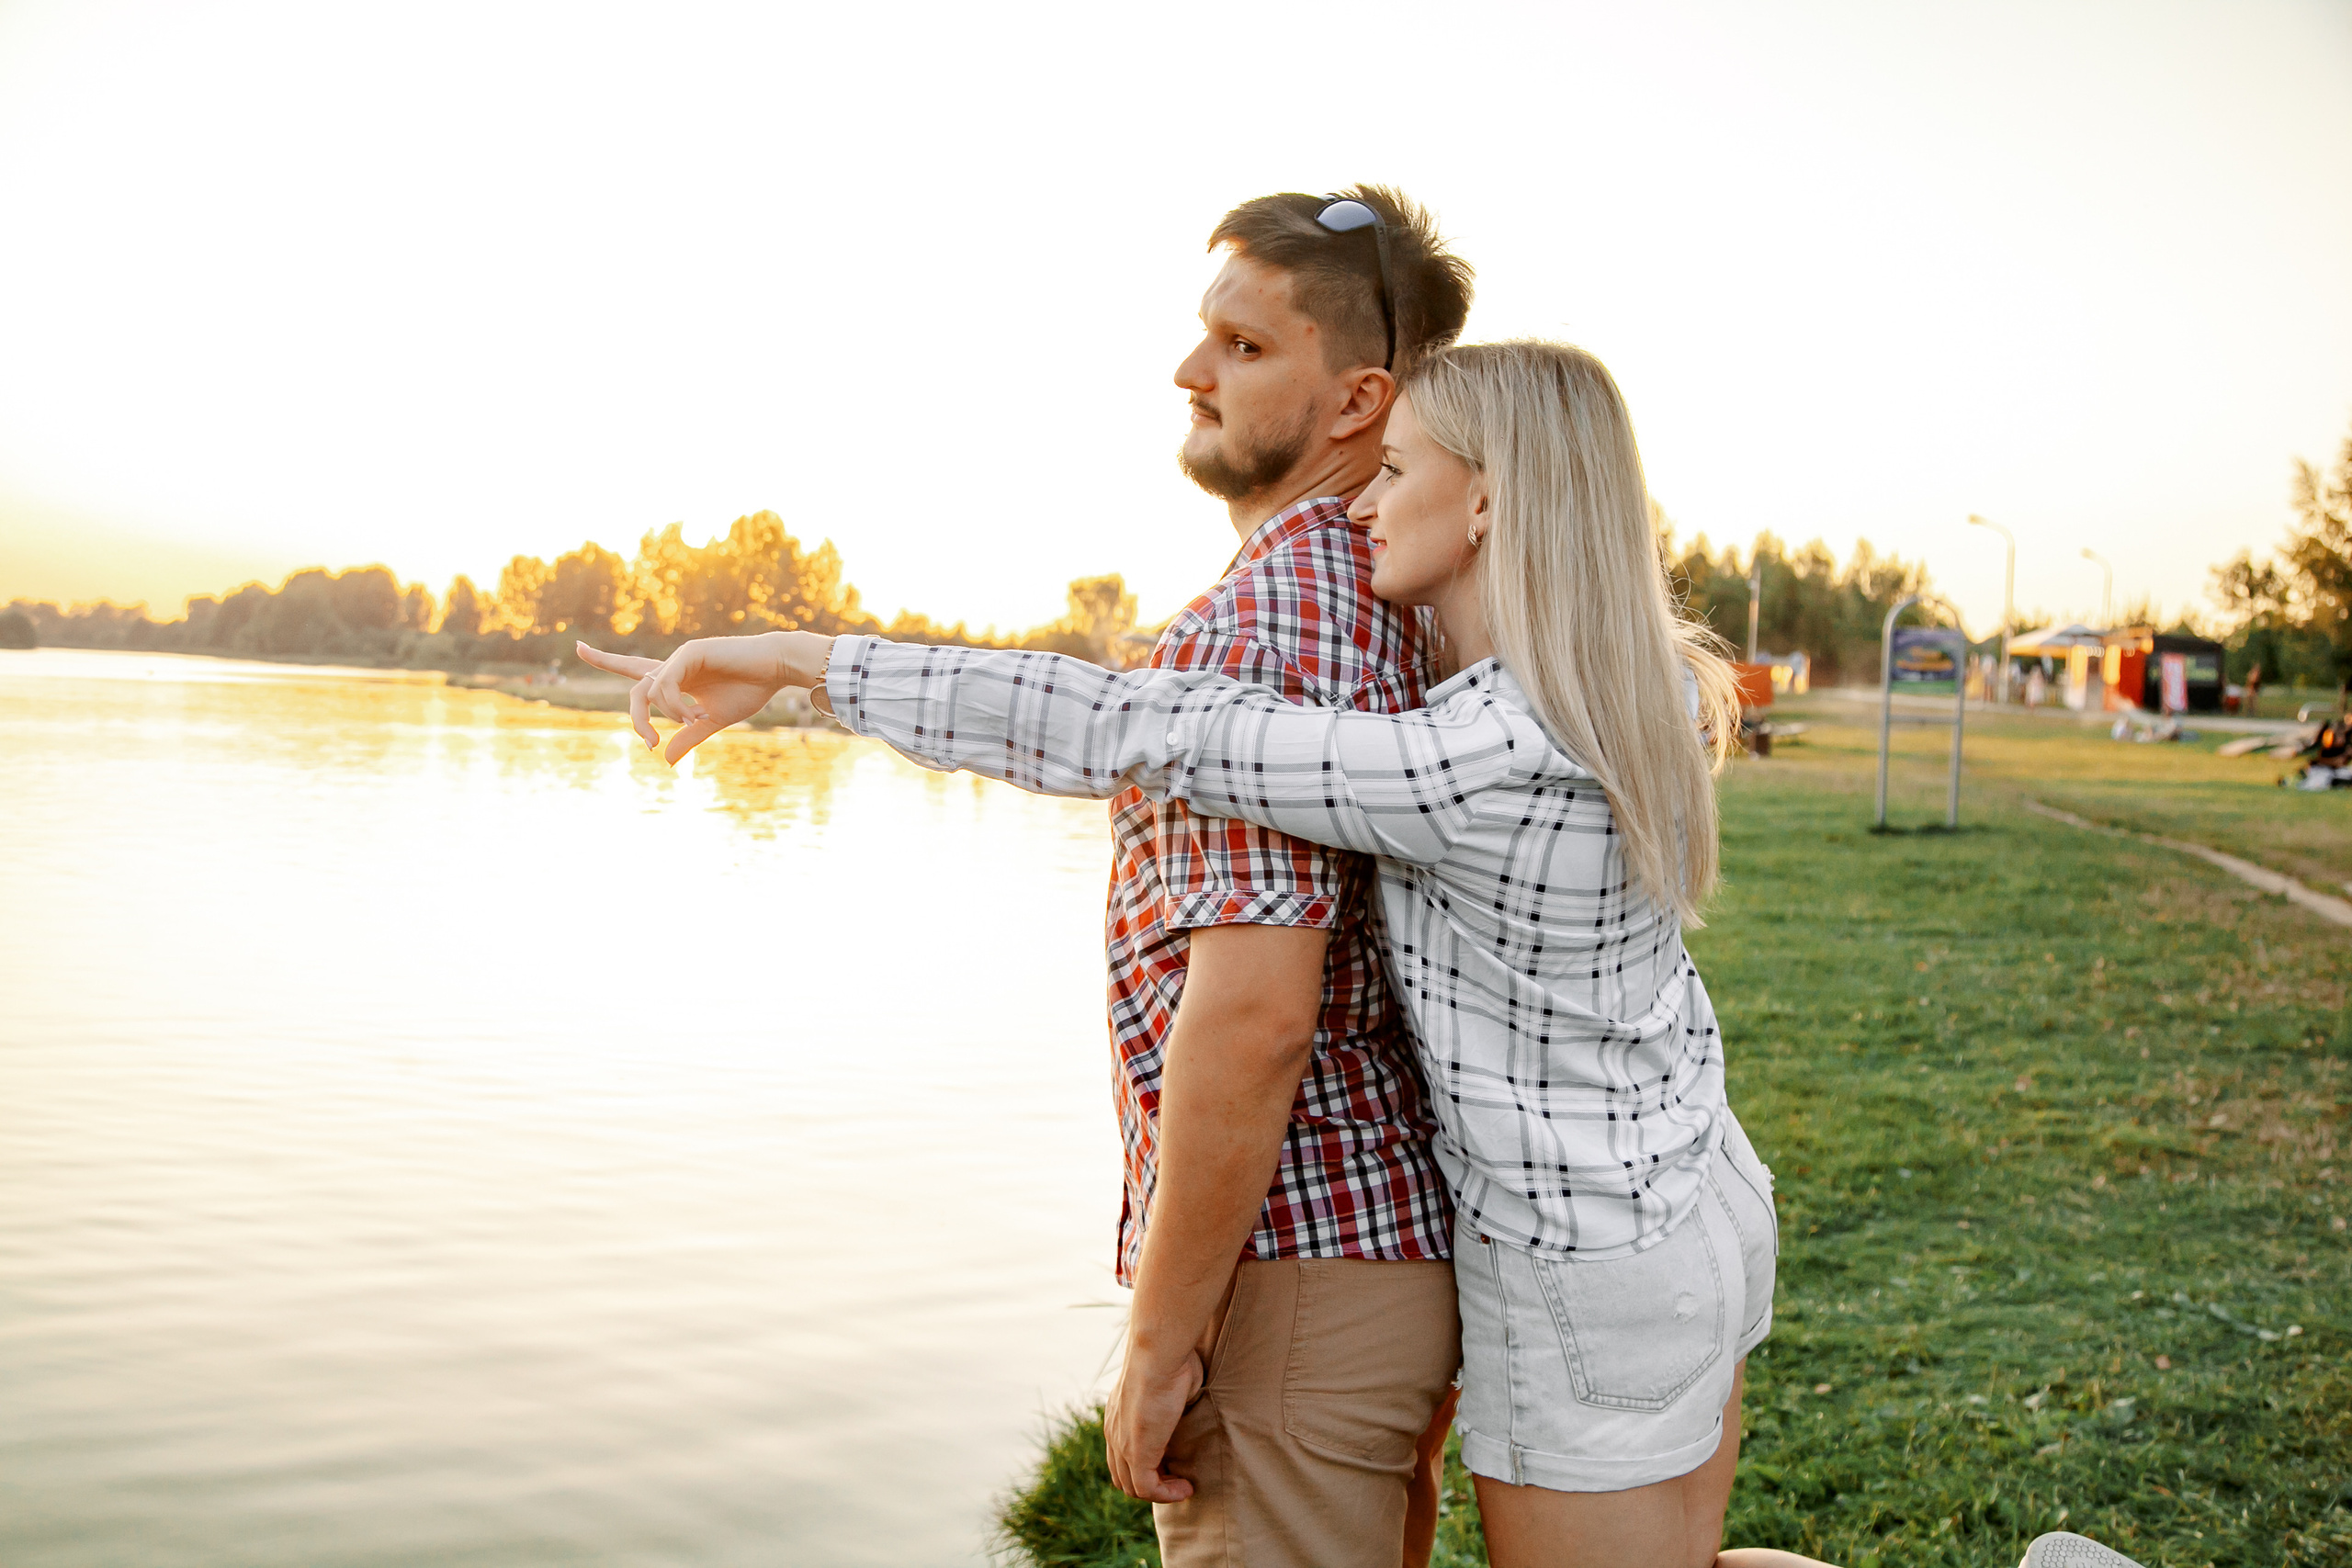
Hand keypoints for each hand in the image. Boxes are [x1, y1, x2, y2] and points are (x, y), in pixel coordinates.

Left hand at [575, 632, 831, 763]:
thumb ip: (689, 736)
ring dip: (666, 715)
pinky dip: (675, 705)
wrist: (776, 668)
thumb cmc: (750, 689)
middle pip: (636, 691)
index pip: (633, 670)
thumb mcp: (714, 720)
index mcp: (676, 678)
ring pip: (649, 691)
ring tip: (695, 720)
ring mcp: (679, 657)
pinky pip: (665, 685)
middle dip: (636, 719)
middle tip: (649, 744)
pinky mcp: (688, 652)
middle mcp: (672, 665)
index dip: (604, 659)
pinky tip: (695, 713)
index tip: (578, 646)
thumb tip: (665, 759)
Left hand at [1104, 1343, 1204, 1503]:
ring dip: (1161, 1492)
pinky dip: (1168, 1494)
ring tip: (1184, 1486)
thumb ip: (1173, 1398)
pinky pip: (1148, 1490)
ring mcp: (1122, 1445)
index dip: (1146, 1465)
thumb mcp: (1170, 1381)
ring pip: (1134, 1488)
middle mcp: (1113, 1432)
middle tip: (1178, 1479)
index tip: (1173, 1464)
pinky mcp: (1136, 1454)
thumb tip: (1187, 1401)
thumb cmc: (1170, 1359)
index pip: (1121, 1454)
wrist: (1159, 1355)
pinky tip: (1186, 1488)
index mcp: (1118, 1415)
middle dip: (1152, 1484)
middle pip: (1123, 1476)